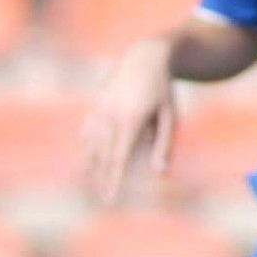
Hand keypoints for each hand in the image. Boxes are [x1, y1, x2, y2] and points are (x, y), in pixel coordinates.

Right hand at [83, 38, 175, 202]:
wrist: (143, 57)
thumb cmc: (162, 89)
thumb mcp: (168, 116)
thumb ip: (163, 145)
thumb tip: (159, 173)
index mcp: (130, 119)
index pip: (118, 158)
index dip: (114, 180)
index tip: (110, 198)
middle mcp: (110, 114)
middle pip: (102, 155)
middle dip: (102, 178)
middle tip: (103, 200)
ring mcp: (99, 108)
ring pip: (90, 143)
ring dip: (91, 165)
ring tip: (92, 184)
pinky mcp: (95, 104)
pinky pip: (88, 130)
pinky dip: (88, 146)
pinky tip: (89, 158)